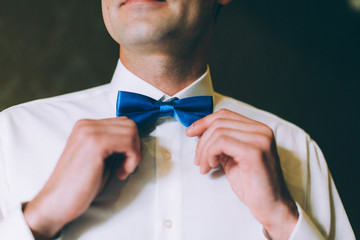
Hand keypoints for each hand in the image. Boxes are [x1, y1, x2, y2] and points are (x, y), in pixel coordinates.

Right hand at [23, 117, 141, 238]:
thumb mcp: (98, 157)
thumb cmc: (78, 185)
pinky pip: (128, 142)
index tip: (125, 161)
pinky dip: (132, 159)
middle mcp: (86, 125)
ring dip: (134, 153)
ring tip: (123, 170)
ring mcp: (90, 132)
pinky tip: (121, 172)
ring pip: (131, 131)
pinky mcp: (96, 143)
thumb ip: (112, 144)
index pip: (122, 123)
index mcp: (86, 126)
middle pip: (129, 124)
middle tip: (126, 166)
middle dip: (135, 146)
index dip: (131, 143)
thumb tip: (133, 140)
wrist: (57, 202)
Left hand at [186, 109, 298, 239]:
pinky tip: (212, 166)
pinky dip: (210, 154)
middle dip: (202, 141)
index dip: (204, 121)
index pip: (225, 114)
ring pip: (218, 132)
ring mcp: (260, 139)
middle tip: (198, 159)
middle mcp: (261, 130)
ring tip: (205, 166)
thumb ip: (220, 142)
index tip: (191, 132)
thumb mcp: (232, 157)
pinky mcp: (254, 152)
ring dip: (204, 150)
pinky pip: (221, 142)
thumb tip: (199, 131)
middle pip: (219, 122)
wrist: (270, 206)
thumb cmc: (252, 185)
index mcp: (257, 129)